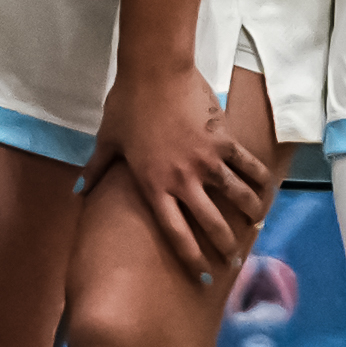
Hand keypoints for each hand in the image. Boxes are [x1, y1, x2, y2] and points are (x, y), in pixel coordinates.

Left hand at [98, 53, 273, 282]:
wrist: (154, 72)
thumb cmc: (126, 105)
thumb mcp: (107, 140)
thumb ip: (97, 169)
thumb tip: (79, 191)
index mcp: (153, 185)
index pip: (175, 232)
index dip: (190, 257)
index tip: (201, 274)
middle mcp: (183, 180)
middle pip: (211, 223)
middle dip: (225, 246)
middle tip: (233, 260)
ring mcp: (207, 161)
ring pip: (237, 197)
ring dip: (249, 214)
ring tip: (256, 225)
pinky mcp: (224, 141)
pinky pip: (248, 165)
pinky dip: (259, 179)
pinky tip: (266, 190)